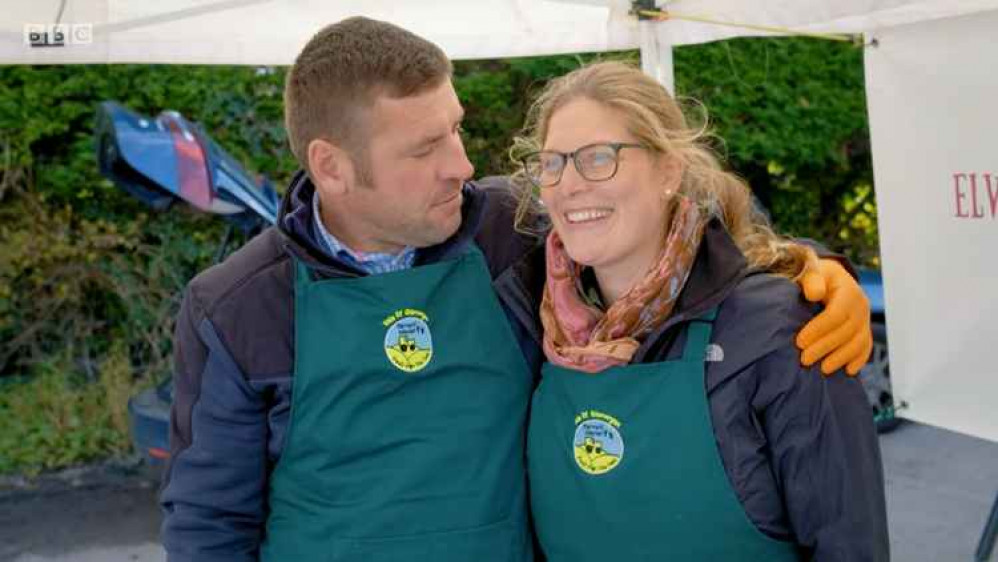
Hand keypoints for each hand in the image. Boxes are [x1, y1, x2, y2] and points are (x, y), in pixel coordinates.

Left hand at [795, 257, 872, 375]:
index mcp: (848, 291)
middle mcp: (861, 306)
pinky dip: (858, 360)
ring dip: (841, 358)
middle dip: (825, 347)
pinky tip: (848, 371)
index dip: (818, 330)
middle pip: (846, 331)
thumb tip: (814, 294)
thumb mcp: (811, 270)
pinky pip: (866, 347)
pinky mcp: (864, 330)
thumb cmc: (814, 275)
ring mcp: (865, 319)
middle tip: (804, 360)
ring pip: (858, 342)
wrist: (829, 277)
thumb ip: (811, 279)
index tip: (799, 342)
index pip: (835, 315)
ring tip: (822, 369)